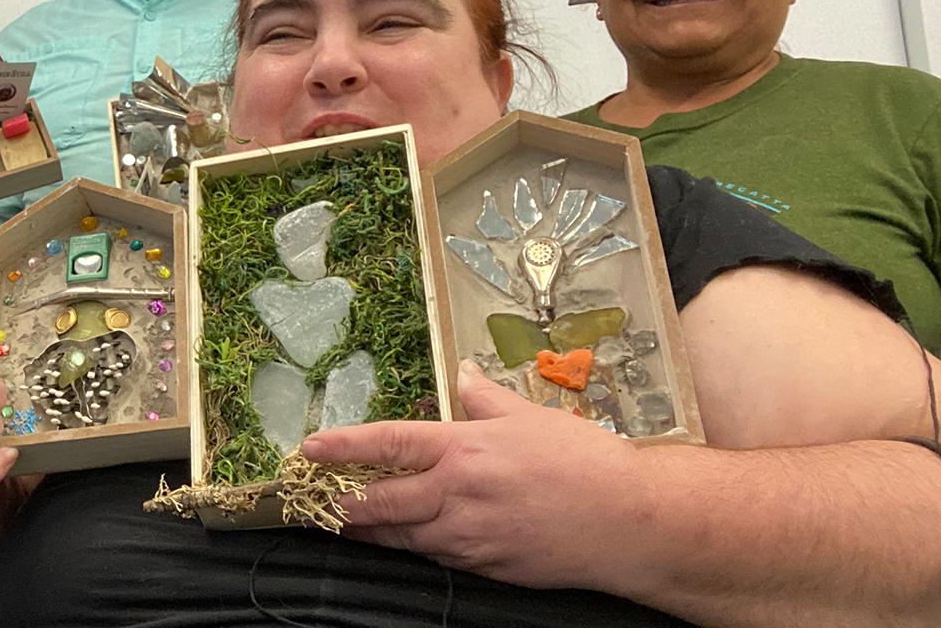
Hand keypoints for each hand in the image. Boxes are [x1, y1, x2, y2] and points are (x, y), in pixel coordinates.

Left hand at [301, 361, 647, 589]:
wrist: (632, 524)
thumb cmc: (586, 465)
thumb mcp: (531, 416)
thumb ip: (486, 397)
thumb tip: (464, 373)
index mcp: (465, 449)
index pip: (388, 444)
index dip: (343, 447)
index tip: (309, 450)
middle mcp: (458, 494)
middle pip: (380, 503)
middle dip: (339, 505)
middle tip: (309, 503)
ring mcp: (470, 536)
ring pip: (401, 537)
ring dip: (369, 531)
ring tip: (342, 523)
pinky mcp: (485, 566)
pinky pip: (436, 556)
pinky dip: (414, 547)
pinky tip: (404, 540)